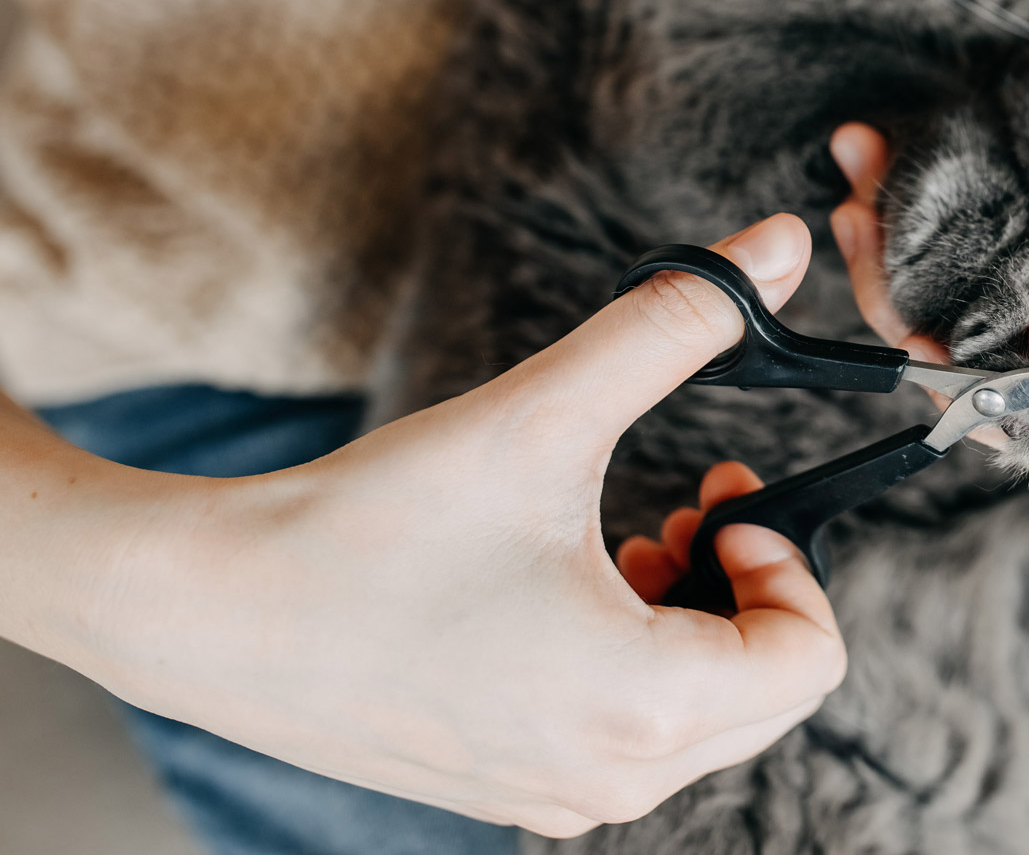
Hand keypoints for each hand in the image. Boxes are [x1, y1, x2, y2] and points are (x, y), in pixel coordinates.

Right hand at [0, 215, 844, 837]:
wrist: (205, 613)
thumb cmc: (368, 527)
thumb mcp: (543, 414)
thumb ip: (676, 324)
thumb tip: (783, 241)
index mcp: (643, 707)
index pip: (811, 661)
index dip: (791, 561)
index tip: (720, 493)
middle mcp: (612, 781)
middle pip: (765, 692)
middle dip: (744, 586)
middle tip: (684, 504)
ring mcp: (555, 798)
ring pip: (698, 719)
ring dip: (689, 621)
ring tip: (622, 539)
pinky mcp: (508, 790)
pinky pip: (624, 741)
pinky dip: (630, 666)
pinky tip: (562, 591)